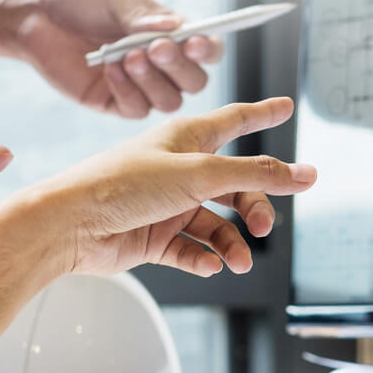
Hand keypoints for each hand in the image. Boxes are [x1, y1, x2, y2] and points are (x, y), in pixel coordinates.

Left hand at [14, 0, 223, 117]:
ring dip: (152, 80)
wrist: (37, 16)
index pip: (207, 50)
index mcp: (172, 34)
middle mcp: (163, 65)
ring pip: (170, 101)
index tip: (195, 42)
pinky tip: (110, 68)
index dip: (208, 50)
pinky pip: (137, 110)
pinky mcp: (116, 103)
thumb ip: (139, 13)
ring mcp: (141, 87)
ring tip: (127, 56)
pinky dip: (127, 90)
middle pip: (195, 82)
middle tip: (155, 48)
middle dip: (179, 67)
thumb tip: (170, 28)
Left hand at [41, 96, 313, 276]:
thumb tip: (303, 174)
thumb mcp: (198, 174)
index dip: (262, 114)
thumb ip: (254, 175)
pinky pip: (190, 251)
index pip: (234, 121)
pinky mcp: (153, 238)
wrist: (69, 226)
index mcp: (186, 139)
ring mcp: (166, 206)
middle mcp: (179, 170)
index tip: (285, 107)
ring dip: (231, 244)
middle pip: (235, 186)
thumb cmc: (121, 184)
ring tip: (237, 261)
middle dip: (254, 207)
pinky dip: (203, 259)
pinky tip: (210, 266)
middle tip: (262, 227)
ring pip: (215, 226)